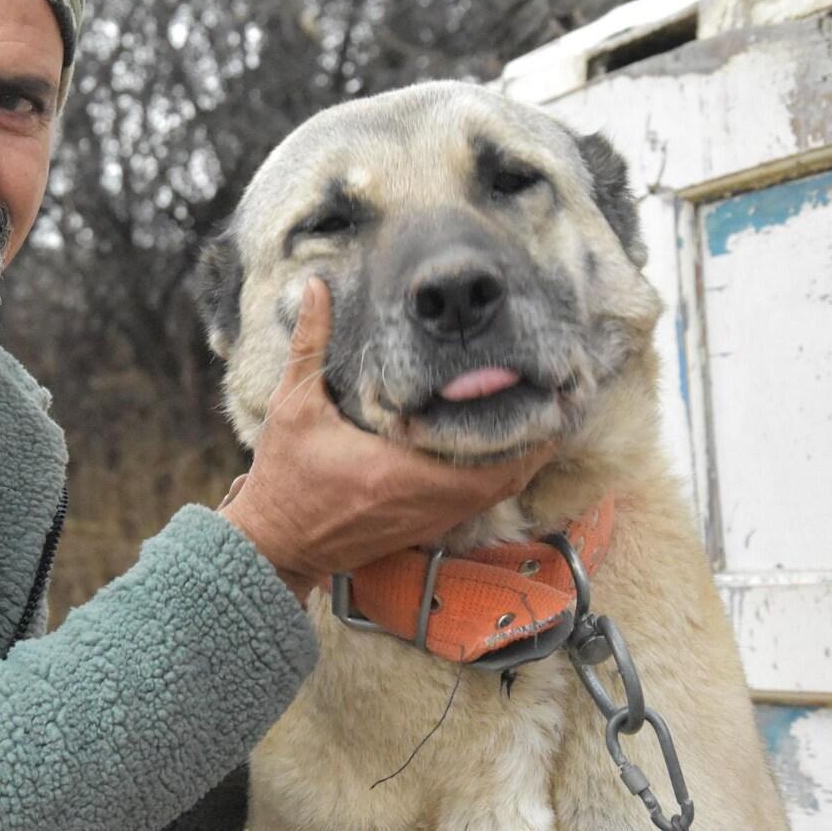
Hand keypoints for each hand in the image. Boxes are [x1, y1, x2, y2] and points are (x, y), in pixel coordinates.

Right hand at [217, 278, 553, 596]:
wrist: (277, 544)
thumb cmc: (285, 478)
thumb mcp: (292, 407)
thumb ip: (310, 346)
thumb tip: (317, 287)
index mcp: (402, 470)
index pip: (488, 454)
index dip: (526, 423)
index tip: (544, 387)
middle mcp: (429, 500)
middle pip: (512, 475)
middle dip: (537, 437)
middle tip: (554, 395)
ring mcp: (432, 519)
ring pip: (501, 491)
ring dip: (522, 456)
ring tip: (538, 414)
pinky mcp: (427, 528)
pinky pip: (481, 501)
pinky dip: (499, 475)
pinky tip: (503, 445)